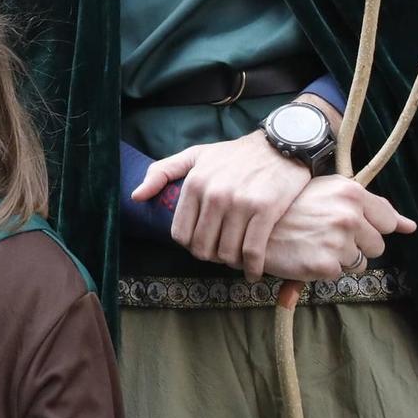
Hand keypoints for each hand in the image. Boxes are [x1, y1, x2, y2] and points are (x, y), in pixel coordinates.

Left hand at [135, 129, 313, 280]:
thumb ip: (162, 172)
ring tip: (236, 261)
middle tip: (220, 255)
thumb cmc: (235, 154)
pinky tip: (254, 273)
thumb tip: (136, 196)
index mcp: (194, 183)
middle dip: (210, 257)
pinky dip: (252, 268)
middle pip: (202, 247)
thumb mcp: (196, 155)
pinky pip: (252, 251)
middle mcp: (214, 194)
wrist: (281, 144)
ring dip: (231, 264)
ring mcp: (240, 202)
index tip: (201, 245)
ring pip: (226, 253)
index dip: (189, 246)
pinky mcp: (265, 210)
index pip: (180, 234)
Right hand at [262, 176, 414, 281]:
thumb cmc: (289, 205)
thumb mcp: (328, 191)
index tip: (352, 227)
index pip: (386, 220)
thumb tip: (410, 226)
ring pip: (360, 263)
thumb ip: (370, 206)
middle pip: (377, 246)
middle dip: (357, 245)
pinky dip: (323, 270)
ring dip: (341, 259)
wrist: (250, 222)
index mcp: (351, 192)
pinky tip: (305, 255)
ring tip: (313, 244)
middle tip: (325, 235)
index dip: (369, 227)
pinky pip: (339, 275)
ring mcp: (338, 241)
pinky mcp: (326, 265)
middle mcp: (348, 215)